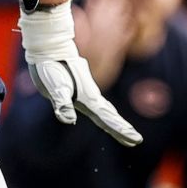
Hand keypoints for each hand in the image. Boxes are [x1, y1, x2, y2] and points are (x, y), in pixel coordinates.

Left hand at [28, 55, 142, 146]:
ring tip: (125, 131)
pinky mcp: (79, 86)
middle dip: (122, 129)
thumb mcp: (53, 86)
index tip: (136, 140)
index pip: (107, 118)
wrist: (50, 47)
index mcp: (87, 98)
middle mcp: (90, 95)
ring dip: (114, 121)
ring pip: (104, 109)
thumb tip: (69, 120)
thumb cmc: (50, 67)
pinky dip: (104, 111)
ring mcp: (86, 90)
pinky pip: (96, 103)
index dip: (120, 130)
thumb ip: (62, 103)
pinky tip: (103, 112)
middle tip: (136, 141)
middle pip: (109, 116)